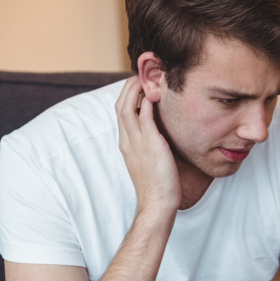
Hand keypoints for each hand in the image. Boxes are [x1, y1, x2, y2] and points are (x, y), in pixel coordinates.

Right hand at [115, 76, 180, 214]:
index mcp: (126, 144)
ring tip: (147, 78)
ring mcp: (136, 142)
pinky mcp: (150, 144)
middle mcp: (127, 140)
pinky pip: (145, 116)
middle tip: (142, 75)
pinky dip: (148, 102)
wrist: (157, 205)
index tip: (140, 86)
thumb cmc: (158, 187)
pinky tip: (157, 93)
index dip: (128, 96)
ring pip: (126, 106)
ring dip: (135, 89)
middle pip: (119, 105)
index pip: (120, 113)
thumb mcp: (150, 161)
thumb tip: (160, 136)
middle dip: (129, 87)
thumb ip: (150, 146)